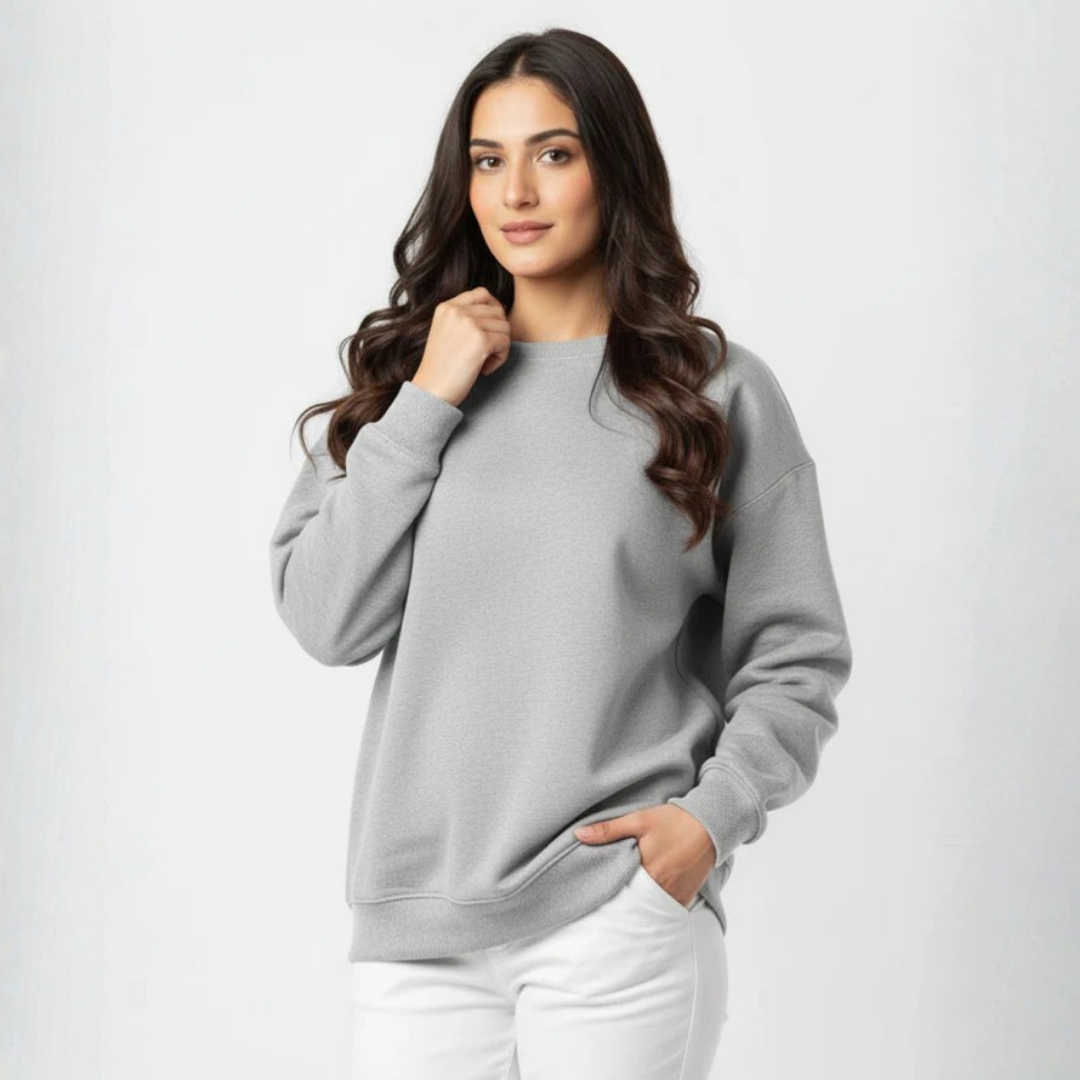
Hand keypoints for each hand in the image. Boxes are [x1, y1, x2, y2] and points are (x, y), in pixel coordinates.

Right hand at [411, 286, 511, 406]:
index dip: (493, 310)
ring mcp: (469, 323)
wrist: (431, 391)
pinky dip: (500, 359)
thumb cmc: (441, 369)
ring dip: (500, 347)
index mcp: (446, 307)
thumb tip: (500, 311)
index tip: (490, 330)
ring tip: (484, 363)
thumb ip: (465, 318)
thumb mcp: (446, 332)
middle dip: (498, 333)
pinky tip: (485, 370)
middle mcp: (456, 310)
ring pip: (505, 327)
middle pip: (497, 311)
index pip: (482, 293)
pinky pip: (505, 343)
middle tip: (486, 353)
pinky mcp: (481, 340)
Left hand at [574, 804, 715, 907]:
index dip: (607, 891)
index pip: (618, 891)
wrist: (710, 824)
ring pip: (649, 907)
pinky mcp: (686, 897)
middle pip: (633, 902)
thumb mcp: (638, 820)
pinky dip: (656, 905)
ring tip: (626, 899)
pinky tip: (647, 897)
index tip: (594, 893)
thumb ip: (608, 830)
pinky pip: (666, 908)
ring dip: (639, 903)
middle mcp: (662, 889)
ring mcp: (676, 895)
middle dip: (621, 901)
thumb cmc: (673, 820)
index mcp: (647, 872)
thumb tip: (578, 835)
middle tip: (607, 901)